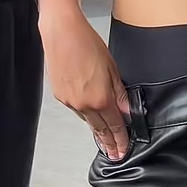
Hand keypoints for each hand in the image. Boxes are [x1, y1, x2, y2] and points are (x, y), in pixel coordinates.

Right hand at [40, 8, 130, 159]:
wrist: (62, 33)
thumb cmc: (87, 43)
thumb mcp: (112, 68)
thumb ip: (119, 93)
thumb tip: (127, 110)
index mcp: (100, 98)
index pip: (114, 126)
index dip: (121, 139)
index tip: (123, 149)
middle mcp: (83, 104)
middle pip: (99, 129)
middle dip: (108, 142)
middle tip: (114, 154)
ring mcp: (69, 101)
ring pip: (87, 119)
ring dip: (96, 128)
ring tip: (104, 138)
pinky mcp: (59, 95)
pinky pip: (76, 109)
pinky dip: (84, 112)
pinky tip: (89, 113)